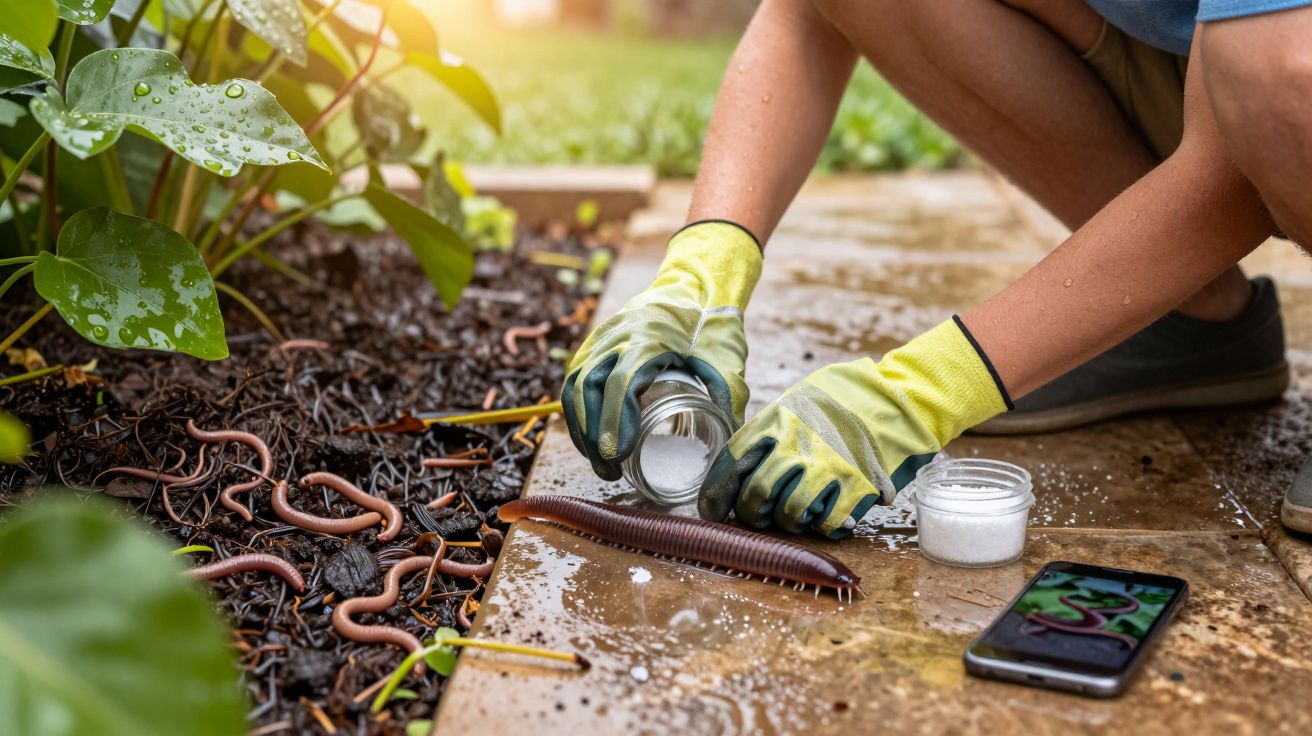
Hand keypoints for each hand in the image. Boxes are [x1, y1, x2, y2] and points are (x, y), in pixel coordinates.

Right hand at [562, 221, 761, 479]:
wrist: (692, 286)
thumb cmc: (710, 324)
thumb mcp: (725, 356)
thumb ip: (728, 394)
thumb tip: (727, 440)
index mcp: (649, 337)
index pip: (619, 382)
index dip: (614, 421)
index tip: (616, 454)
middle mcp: (616, 337)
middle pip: (588, 387)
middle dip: (593, 435)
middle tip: (609, 470)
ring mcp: (600, 339)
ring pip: (575, 386)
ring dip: (581, 429)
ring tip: (599, 462)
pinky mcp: (593, 345)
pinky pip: (575, 381)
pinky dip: (577, 413)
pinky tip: (587, 440)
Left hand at [698, 319, 1011, 536]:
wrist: (900, 397)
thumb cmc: (846, 397)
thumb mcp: (799, 397)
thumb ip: (771, 427)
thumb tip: (743, 460)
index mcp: (778, 419)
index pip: (733, 461)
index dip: (717, 491)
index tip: (712, 507)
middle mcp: (797, 444)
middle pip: (757, 494)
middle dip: (751, 513)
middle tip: (757, 516)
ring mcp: (828, 466)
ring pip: (790, 513)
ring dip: (787, 521)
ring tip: (792, 517)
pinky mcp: (857, 485)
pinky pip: (827, 522)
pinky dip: (822, 526)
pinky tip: (825, 519)